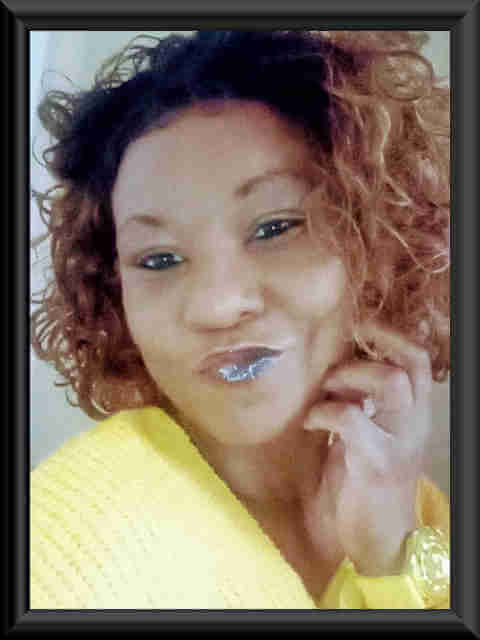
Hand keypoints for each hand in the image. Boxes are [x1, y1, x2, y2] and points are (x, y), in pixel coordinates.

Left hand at [301, 322, 432, 576]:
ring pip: (392, 383)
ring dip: (352, 377)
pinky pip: (352, 419)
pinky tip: (311, 423)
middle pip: (411, 364)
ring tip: (326, 390)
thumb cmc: (364, 486)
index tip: (359, 327)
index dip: (391, 337)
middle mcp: (414, 425)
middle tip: (335, 366)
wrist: (376, 543)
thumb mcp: (366, 437)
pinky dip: (325, 412)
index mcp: (412, 416)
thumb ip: (360, 404)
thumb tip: (333, 371)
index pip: (417, 361)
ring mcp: (399, 443)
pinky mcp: (376, 464)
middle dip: (371, 351)